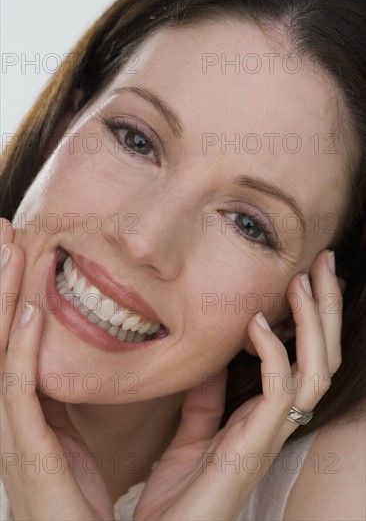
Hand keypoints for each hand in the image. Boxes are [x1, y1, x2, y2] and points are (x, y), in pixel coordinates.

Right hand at [0, 218, 113, 520]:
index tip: (25, 251)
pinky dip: (19, 347)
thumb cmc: (96, 504)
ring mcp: (13, 431)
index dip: (17, 294)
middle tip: (4, 233)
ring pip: (0, 350)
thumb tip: (185, 360)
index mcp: (35, 409)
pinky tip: (29, 311)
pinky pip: (16, 390)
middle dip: (0, 282)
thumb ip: (137, 395)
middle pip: (2, 333)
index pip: (20, 338)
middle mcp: (16, 413)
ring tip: (8, 248)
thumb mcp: (113, 435)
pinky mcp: (25, 450)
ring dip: (1, 297)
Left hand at [133, 249, 342, 519]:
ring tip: (306, 280)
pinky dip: (273, 352)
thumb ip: (204, 394)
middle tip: (324, 263)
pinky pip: (279, 390)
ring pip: (315, 369)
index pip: (303, 357)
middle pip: (322, 356)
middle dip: (326, 308)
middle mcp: (276, 420)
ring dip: (315, 321)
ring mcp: (270, 432)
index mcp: (264, 413)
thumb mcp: (191, 429)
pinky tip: (258, 324)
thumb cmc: (180, 491)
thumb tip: (209, 356)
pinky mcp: (255, 444)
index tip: (303, 277)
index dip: (310, 318)